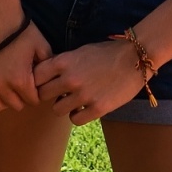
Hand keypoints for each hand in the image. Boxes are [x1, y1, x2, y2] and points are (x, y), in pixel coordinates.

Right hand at [0, 0, 50, 111]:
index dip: (38, 94)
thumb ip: (48, 63)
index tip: (38, 86)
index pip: (33, 100)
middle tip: (25, 85)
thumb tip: (52, 74)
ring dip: (6, 99)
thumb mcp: (41, 45)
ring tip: (10, 88)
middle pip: (16, 105)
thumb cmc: (20, 31)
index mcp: (20, 81)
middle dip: (23, 97)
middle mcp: (1, 86)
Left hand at [33, 40, 150, 125]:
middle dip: (50, 94)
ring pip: (57, 110)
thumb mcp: (81, 51)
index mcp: (65, 61)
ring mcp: (83, 95)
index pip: (36, 76)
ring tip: (74, 100)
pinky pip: (75, 120)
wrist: (135, 59)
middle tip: (59, 92)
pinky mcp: (97, 109)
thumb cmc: (108, 53)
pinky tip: (85, 108)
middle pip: (43, 94)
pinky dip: (77, 115)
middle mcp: (70, 79)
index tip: (45, 82)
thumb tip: (46, 74)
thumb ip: (63, 63)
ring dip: (63, 105)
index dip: (39, 80)